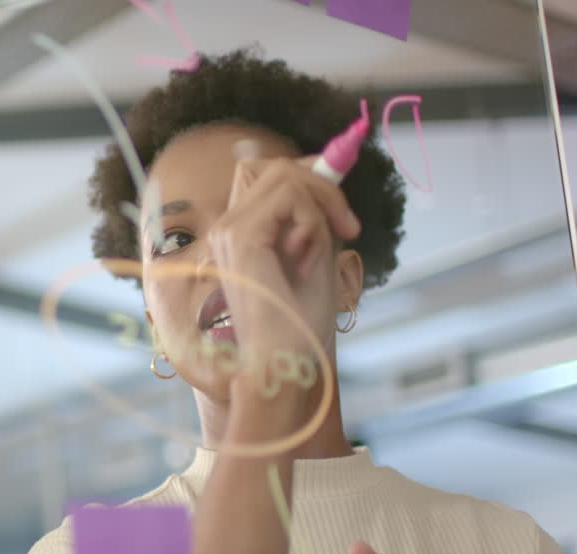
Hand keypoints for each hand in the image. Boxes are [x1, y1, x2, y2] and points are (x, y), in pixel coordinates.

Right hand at [206, 146, 360, 368]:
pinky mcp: (241, 237)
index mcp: (241, 233)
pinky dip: (313, 220)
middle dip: (323, 187)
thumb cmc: (298, 324)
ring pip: (284, 175)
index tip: (341, 212)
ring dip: (320, 205)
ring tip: (322, 250)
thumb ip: (315, 216)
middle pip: (276, 167)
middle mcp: (228, 227)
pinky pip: (289, 197)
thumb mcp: (314, 255)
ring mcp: (230, 230)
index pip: (268, 174)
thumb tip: (326, 171)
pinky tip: (309, 257)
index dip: (309, 177)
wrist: (282, 363)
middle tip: (348, 228)